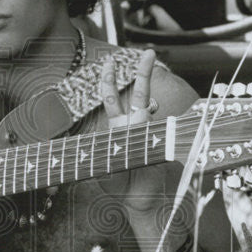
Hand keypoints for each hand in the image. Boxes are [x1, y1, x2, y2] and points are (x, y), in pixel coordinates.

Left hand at [100, 49, 173, 233]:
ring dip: (152, 92)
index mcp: (117, 127)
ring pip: (152, 105)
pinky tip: (158, 125)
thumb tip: (89, 144)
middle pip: (138, 93)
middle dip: (143, 71)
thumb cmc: (118, 183)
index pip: (112, 98)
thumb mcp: (99, 165)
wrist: (136, 199)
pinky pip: (163, 127)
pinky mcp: (160, 144)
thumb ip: (96, 152)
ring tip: (154, 73)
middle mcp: (135, 125)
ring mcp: (150, 133)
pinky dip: (161, 123)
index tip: (109, 62)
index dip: (109, 79)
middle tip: (148, 52)